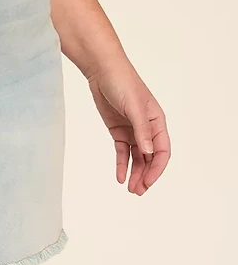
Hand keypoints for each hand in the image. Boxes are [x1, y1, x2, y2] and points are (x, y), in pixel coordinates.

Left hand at [87, 62, 170, 194]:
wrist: (103, 72)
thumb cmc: (122, 83)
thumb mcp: (133, 107)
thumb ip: (141, 130)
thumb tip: (148, 152)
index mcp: (157, 121)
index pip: (162, 150)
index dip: (157, 168)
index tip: (148, 182)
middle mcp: (147, 128)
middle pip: (150, 158)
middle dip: (145, 176)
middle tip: (137, 192)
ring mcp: (133, 130)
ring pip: (137, 158)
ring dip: (135, 173)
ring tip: (130, 189)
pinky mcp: (118, 131)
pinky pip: (122, 152)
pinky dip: (122, 165)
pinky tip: (119, 177)